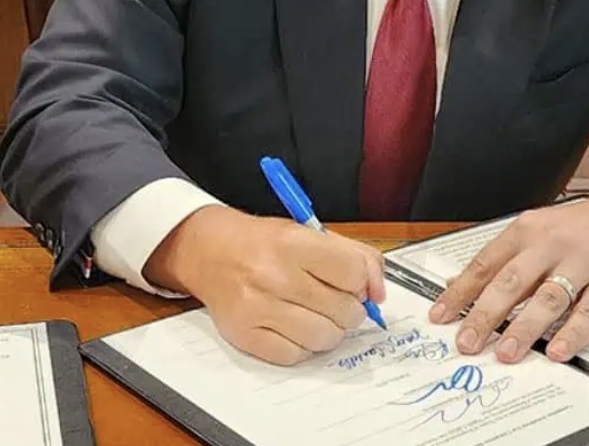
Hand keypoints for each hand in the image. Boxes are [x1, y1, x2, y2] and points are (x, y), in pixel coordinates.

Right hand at [143, 205, 386, 364]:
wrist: (209, 251)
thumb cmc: (263, 243)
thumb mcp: (308, 232)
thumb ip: (354, 255)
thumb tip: (379, 292)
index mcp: (293, 242)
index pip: (353, 273)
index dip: (361, 283)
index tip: (353, 284)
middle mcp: (274, 275)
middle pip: (344, 311)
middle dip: (348, 310)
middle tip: (333, 301)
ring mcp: (257, 308)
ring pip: (324, 339)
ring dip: (329, 331)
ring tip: (315, 315)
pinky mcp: (245, 335)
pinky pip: (295, 356)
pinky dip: (301, 346)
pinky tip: (293, 327)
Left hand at [428, 183, 588, 363]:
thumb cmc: (578, 230)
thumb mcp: (538, 231)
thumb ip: (505, 259)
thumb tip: (461, 288)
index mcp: (527, 230)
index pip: (486, 263)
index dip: (461, 292)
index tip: (440, 317)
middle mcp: (552, 244)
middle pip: (512, 282)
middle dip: (485, 315)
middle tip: (466, 343)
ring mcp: (585, 262)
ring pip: (549, 298)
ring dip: (524, 328)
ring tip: (504, 353)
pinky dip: (572, 333)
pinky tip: (557, 352)